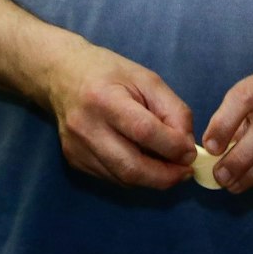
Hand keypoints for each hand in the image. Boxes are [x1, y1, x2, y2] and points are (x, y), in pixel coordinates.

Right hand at [43, 42, 195, 188]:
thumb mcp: (148, 80)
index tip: (190, 153)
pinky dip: (134, 176)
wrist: (61, 75)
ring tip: (168, 166)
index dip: (172, 147)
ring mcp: (77, 148)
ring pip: (124, 179)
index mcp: (104, 99)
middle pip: (131, 167)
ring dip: (152, 179)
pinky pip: (113, 178)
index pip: (144, 132)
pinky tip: (143, 161)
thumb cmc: (109, 73)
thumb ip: (173, 111)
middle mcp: (86, 127)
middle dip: (166, 177)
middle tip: (185, 172)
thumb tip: (186, 147)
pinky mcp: (74, 161)